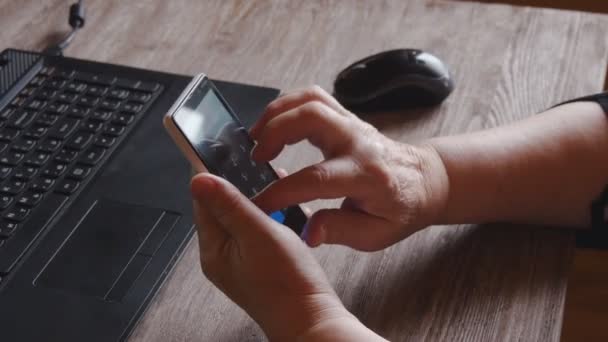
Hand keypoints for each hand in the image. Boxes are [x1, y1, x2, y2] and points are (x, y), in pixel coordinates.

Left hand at [191, 173, 371, 340]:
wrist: (311, 318)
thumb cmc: (286, 284)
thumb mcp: (256, 233)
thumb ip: (229, 204)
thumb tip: (198, 179)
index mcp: (213, 249)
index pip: (203, 201)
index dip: (211, 173)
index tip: (218, 148)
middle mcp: (222, 255)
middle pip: (221, 207)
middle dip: (236, 184)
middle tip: (251, 163)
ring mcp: (240, 259)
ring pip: (241, 216)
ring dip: (255, 199)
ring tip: (270, 182)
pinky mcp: (258, 262)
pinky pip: (255, 229)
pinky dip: (266, 215)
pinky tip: (281, 209)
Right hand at [250, 86, 448, 250]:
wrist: (423, 181)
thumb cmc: (400, 209)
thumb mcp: (376, 233)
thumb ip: (341, 231)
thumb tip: (309, 232)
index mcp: (368, 176)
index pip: (317, 178)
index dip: (283, 191)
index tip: (260, 204)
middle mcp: (359, 142)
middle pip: (312, 118)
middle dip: (275, 132)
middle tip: (256, 157)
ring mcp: (353, 124)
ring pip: (311, 100)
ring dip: (277, 113)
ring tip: (257, 138)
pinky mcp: (347, 117)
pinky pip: (314, 97)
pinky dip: (288, 105)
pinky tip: (274, 124)